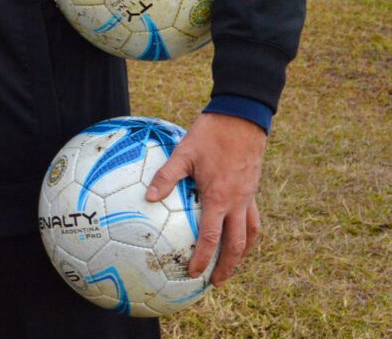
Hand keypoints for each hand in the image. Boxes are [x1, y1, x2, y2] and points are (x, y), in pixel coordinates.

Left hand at [144, 112, 266, 285]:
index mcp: (219, 198)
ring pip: (250, 235)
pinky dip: (249, 234)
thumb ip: (166, 177)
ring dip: (241, 254)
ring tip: (231, 267)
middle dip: (227, 267)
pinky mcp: (253, 189)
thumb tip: (148, 197)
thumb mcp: (183, 153)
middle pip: (236, 245)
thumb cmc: (210, 135)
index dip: (202, 259)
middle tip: (215, 283)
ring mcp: (249, 197)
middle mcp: (238, 202)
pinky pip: (254, 219)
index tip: (192, 273)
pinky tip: (239, 236)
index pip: (211, 238)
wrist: (242, 119)